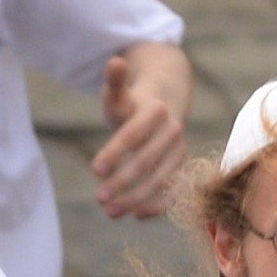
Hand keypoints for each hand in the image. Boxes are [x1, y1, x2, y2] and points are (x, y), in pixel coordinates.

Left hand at [93, 51, 186, 218]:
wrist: (165, 107)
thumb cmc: (132, 105)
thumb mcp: (120, 95)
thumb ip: (114, 83)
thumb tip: (114, 61)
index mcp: (155, 111)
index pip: (133, 134)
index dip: (114, 152)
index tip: (94, 170)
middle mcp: (173, 131)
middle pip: (147, 160)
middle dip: (123, 181)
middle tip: (99, 199)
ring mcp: (180, 151)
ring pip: (161, 178)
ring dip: (137, 198)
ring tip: (111, 212)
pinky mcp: (182, 168)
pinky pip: (174, 189)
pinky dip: (158, 204)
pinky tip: (137, 216)